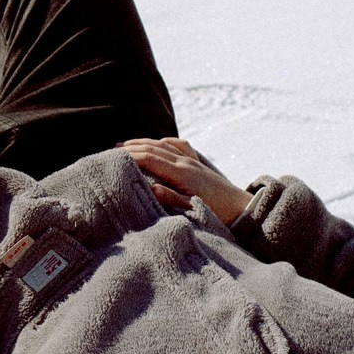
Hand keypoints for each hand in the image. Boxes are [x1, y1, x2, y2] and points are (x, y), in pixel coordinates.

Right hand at [121, 137, 249, 225]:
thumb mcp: (191, 208)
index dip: (130, 156)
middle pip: (154, 147)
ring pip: (164, 144)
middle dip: (132, 146)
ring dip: (144, 142)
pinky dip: (165, 141)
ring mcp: (193, 161)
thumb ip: (170, 197)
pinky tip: (159, 142)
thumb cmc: (216, 212)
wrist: (241, 208)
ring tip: (127, 144)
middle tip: (112, 150)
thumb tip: (151, 187)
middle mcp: (185, 162)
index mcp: (181, 173)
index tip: (112, 157)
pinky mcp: (198, 164)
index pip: (149, 158)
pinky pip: (179, 146)